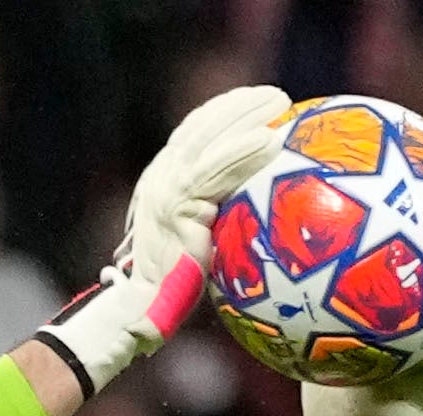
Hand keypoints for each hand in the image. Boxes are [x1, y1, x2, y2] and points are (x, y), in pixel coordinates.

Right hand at [42, 81, 291, 393]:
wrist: (143, 312)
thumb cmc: (173, 294)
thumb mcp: (199, 249)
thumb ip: (219, 224)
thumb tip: (261, 222)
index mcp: (163, 183)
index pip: (193, 135)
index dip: (223, 113)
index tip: (255, 104)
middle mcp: (160, 178)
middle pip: (201, 126)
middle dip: (238, 105)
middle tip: (275, 96)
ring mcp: (166, 188)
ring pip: (209, 138)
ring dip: (246, 115)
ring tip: (279, 103)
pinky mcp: (177, 204)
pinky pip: (217, 171)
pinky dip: (244, 153)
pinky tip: (271, 142)